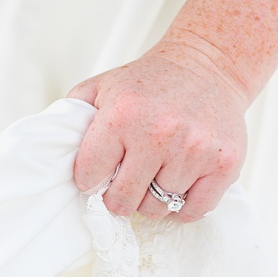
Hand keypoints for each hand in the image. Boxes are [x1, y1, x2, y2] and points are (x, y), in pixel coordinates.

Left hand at [67, 34, 251, 222]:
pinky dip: (183, 207)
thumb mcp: (101, 87)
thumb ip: (72, 118)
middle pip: (123, 201)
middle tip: (126, 182)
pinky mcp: (224, 164)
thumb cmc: (151, 82)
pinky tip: (180, 185)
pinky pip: (195, 210)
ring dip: (154, 198)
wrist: (208, 66)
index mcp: (122, 116)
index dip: (90, 179)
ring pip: (160, 207)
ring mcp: (195, 151)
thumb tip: (53, 155)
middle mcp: (159, 134)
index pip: (89, 176)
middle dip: (119, 196)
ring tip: (156, 176)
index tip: (98, 174)